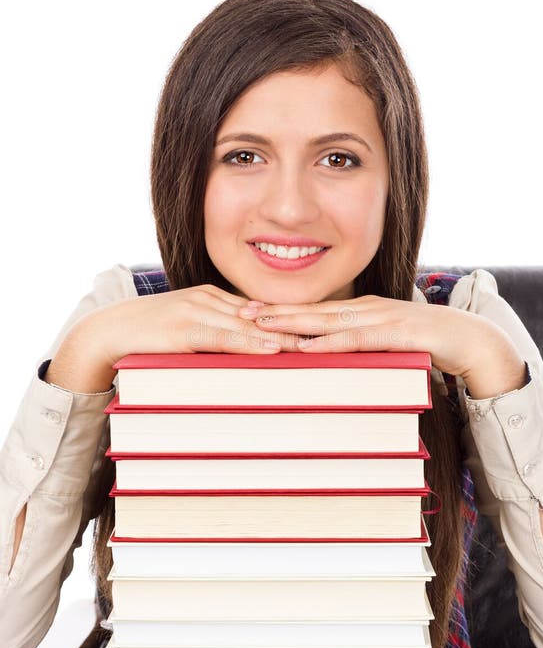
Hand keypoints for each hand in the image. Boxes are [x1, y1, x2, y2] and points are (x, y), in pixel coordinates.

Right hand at [76, 284, 300, 366]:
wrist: (108, 333)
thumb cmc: (149, 335)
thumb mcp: (188, 329)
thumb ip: (217, 333)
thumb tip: (251, 346)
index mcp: (212, 298)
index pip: (260, 310)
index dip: (290, 320)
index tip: (319, 329)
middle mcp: (209, 299)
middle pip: (261, 315)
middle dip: (294, 326)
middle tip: (328, 336)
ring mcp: (197, 311)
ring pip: (249, 326)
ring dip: (281, 336)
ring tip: (312, 345)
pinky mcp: (185, 328)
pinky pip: (225, 337)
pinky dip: (251, 343)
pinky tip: (273, 349)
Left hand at [238, 293, 518, 382]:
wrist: (472, 341)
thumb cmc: (430, 346)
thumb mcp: (387, 346)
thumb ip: (361, 350)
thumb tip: (330, 363)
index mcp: (361, 311)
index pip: (314, 311)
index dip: (281, 311)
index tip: (248, 313)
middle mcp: (366, 309)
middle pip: (313, 310)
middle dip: (275, 311)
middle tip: (240, 312)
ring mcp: (380, 317)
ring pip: (328, 320)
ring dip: (292, 322)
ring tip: (260, 325)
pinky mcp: (396, 332)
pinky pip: (356, 338)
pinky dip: (329, 343)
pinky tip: (306, 346)